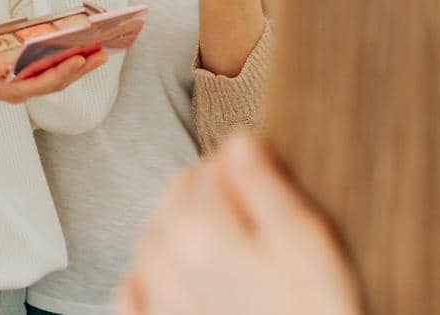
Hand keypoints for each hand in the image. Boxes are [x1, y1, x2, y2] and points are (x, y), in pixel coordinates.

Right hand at [0, 44, 109, 102]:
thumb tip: (5, 65)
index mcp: (5, 88)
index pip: (39, 83)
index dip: (62, 72)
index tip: (80, 58)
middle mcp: (16, 90)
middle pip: (54, 83)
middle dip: (79, 69)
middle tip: (101, 54)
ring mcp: (18, 85)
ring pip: (53, 79)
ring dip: (77, 68)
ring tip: (98, 53)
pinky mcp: (19, 77)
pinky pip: (47, 72)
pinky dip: (64, 64)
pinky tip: (75, 53)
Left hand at [117, 135, 361, 314]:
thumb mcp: (308, 243)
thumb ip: (266, 187)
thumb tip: (238, 141)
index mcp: (199, 228)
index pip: (208, 167)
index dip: (240, 168)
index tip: (265, 181)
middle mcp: (162, 261)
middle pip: (174, 197)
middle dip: (207, 195)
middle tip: (251, 217)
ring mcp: (152, 303)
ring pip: (152, 237)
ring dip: (180, 230)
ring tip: (227, 253)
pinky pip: (131, 293)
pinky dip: (147, 279)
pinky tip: (176, 285)